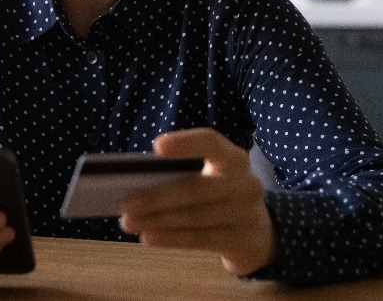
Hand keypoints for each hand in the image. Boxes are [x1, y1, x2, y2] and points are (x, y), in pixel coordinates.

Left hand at [118, 128, 276, 275]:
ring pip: (196, 217)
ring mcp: (246, 214)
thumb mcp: (209, 177)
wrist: (256, 232)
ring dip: (158, 220)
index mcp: (233, 157)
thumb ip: (181, 174)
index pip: (211, 143)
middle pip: (198, 188)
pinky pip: (201, 239)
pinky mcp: (241, 240)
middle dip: (159, 196)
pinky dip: (171, 238)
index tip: (156, 146)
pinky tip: (148, 237)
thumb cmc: (218, 196)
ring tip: (128, 222)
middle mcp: (244, 183)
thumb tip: (135, 181)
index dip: (186, 143)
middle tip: (126, 202)